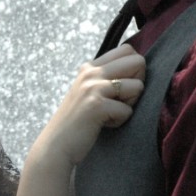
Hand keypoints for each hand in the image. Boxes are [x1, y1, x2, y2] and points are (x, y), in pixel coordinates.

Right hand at [35, 44, 144, 165]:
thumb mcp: (88, 91)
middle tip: (119, 101)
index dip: (134, 70)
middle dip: (137, 84)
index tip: (120, 89)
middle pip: (138, 61)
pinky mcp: (97, 105)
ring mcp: (92, 87)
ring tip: (109, 114)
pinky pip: (128, 110)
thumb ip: (106, 77)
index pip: (128, 50)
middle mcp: (91, 72)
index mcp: (90, 67)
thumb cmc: (78, 122)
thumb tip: (139, 66)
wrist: (56, 145)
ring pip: (138, 86)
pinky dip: (119, 121)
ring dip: (129, 105)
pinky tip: (102, 124)